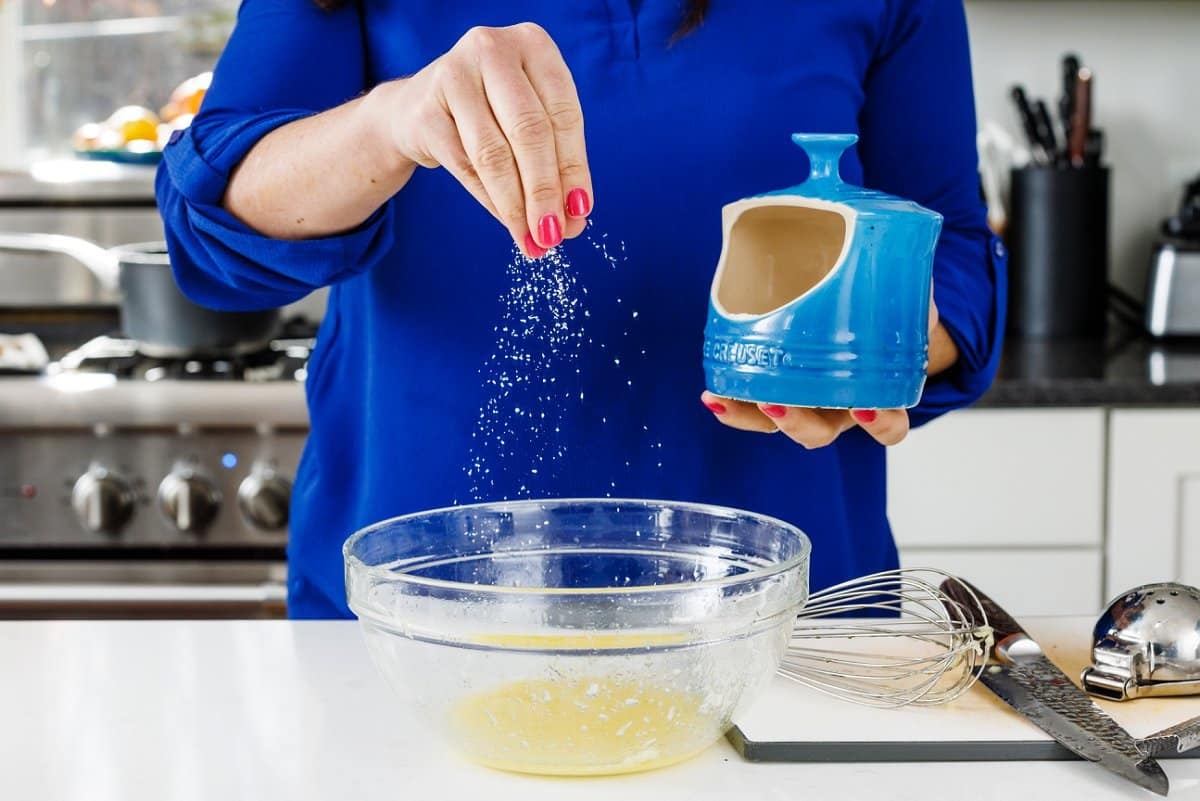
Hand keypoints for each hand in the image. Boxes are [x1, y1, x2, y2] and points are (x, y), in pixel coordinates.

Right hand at [369, 23, 591, 257]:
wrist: (417, 108)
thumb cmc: (490, 113)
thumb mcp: (530, 122)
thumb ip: (556, 163)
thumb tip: (574, 219)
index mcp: (533, 45)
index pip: (564, 114)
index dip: (574, 168)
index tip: (580, 212)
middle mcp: (492, 50)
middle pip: (529, 132)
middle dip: (545, 191)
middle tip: (553, 234)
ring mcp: (454, 76)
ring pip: (494, 154)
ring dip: (517, 206)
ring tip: (531, 239)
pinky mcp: (424, 110)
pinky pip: (465, 167)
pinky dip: (491, 201)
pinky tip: (507, 222)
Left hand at [701, 292, 943, 448]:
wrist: (868, 314)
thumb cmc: (888, 316)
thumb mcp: (909, 301)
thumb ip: (912, 288)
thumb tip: (904, 260)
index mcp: (879, 398)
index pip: (889, 427)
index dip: (880, 423)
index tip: (866, 407)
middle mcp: (839, 411)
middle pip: (819, 433)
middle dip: (798, 423)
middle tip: (780, 404)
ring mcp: (805, 404)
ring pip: (778, 425)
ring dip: (753, 417)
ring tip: (729, 399)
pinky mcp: (774, 390)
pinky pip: (751, 408)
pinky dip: (732, 404)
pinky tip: (712, 394)